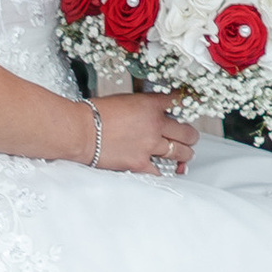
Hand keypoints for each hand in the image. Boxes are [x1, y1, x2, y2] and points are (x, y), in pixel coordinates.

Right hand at [88, 95, 202, 178]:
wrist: (80, 131)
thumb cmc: (93, 115)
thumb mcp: (122, 100)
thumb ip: (140, 107)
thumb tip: (147, 112)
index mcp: (150, 106)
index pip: (178, 102)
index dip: (188, 104)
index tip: (191, 105)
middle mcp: (155, 125)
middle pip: (187, 132)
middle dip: (190, 135)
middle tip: (189, 137)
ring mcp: (149, 146)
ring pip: (180, 152)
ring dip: (184, 154)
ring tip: (184, 155)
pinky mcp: (140, 163)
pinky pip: (161, 170)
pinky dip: (164, 170)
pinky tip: (165, 168)